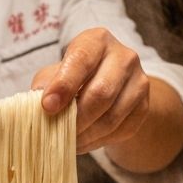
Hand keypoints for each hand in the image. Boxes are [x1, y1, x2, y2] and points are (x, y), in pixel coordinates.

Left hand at [32, 28, 149, 153]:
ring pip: (112, 116)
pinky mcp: (144, 106)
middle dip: (75, 118)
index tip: (47, 107)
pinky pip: (122, 130)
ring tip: (67, 142)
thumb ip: (46, 84)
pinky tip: (83, 142)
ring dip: (86, 135)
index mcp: (97, 40)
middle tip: (57, 133)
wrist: (111, 82)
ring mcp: (139, 81)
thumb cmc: (74, 75)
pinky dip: (98, 141)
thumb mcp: (56, 71)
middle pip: (101, 93)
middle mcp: (124, 57)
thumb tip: (37, 105)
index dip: (64, 85)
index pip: (81, 60)